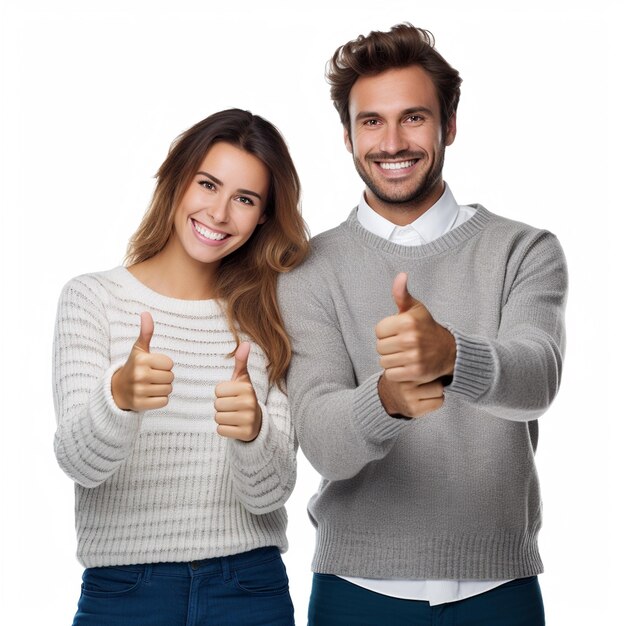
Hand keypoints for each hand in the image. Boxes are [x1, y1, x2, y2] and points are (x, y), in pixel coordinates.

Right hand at [111, 312, 174, 410]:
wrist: (117, 389)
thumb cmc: (134, 366)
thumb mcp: (139, 349)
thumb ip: (146, 332)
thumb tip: (146, 313)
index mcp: (142, 360)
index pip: (170, 364)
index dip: (164, 365)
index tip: (153, 366)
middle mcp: (139, 375)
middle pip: (171, 377)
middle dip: (164, 377)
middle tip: (151, 377)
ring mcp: (139, 391)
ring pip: (168, 390)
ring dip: (163, 389)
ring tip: (150, 385)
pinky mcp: (140, 405)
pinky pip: (164, 402)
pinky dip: (160, 400)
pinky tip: (149, 395)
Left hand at [214, 342, 261, 441]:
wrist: (256, 421)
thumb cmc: (244, 397)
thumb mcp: (243, 380)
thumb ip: (241, 362)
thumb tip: (246, 343)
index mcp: (247, 388)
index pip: (218, 390)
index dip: (221, 393)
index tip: (232, 395)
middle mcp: (249, 403)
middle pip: (217, 404)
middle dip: (221, 406)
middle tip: (232, 407)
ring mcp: (248, 419)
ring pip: (218, 417)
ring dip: (222, 418)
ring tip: (233, 415)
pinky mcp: (245, 433)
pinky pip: (221, 430)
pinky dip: (224, 429)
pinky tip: (234, 426)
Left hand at [375, 273, 455, 417]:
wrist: (448, 350)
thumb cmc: (426, 327)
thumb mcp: (415, 309)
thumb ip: (402, 294)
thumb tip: (401, 275)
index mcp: (407, 321)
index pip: (378, 331)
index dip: (385, 332)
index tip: (396, 333)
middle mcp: (410, 339)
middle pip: (380, 347)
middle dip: (387, 347)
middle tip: (400, 345)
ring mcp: (414, 356)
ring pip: (384, 361)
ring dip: (390, 360)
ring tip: (402, 355)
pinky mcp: (416, 372)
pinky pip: (391, 374)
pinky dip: (395, 372)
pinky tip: (405, 365)